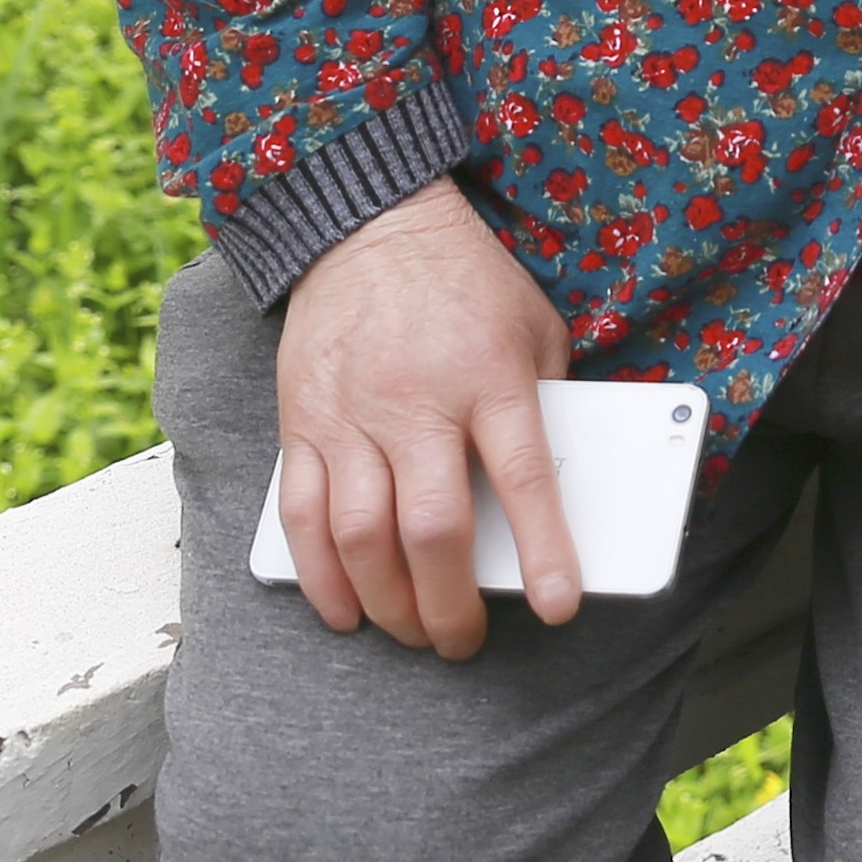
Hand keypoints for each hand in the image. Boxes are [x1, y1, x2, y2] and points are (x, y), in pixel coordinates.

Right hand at [270, 177, 579, 655]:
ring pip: (361, 536)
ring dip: (388, 603)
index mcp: (489, 375)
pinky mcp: (301, 421)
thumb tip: (561, 492)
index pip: (524, 477)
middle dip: (450, 605)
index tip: (558, 607)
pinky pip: (301, 515)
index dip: (545, 551)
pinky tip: (344, 610)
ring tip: (412, 632)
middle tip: (463, 641)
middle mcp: (417, 401)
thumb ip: (545, 402)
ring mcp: (351, 415)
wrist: (368, 219)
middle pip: (432, 528)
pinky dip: (320, 576)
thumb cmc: (465, 281)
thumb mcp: (534, 325)